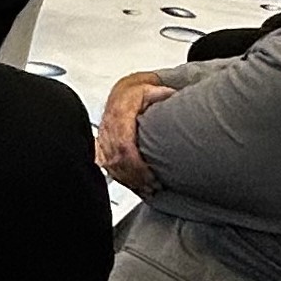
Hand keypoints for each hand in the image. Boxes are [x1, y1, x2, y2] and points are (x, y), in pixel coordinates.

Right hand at [94, 72, 172, 191]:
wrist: (121, 93)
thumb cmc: (135, 94)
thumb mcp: (150, 90)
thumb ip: (162, 94)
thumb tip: (177, 98)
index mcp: (120, 114)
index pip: (124, 145)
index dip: (136, 164)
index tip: (151, 175)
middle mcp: (109, 127)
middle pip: (118, 159)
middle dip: (135, 177)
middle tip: (153, 187)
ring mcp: (104, 137)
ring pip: (111, 164)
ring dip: (129, 180)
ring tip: (147, 189)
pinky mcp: (102, 145)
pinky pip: (106, 164)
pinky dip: (120, 177)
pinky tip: (133, 185)